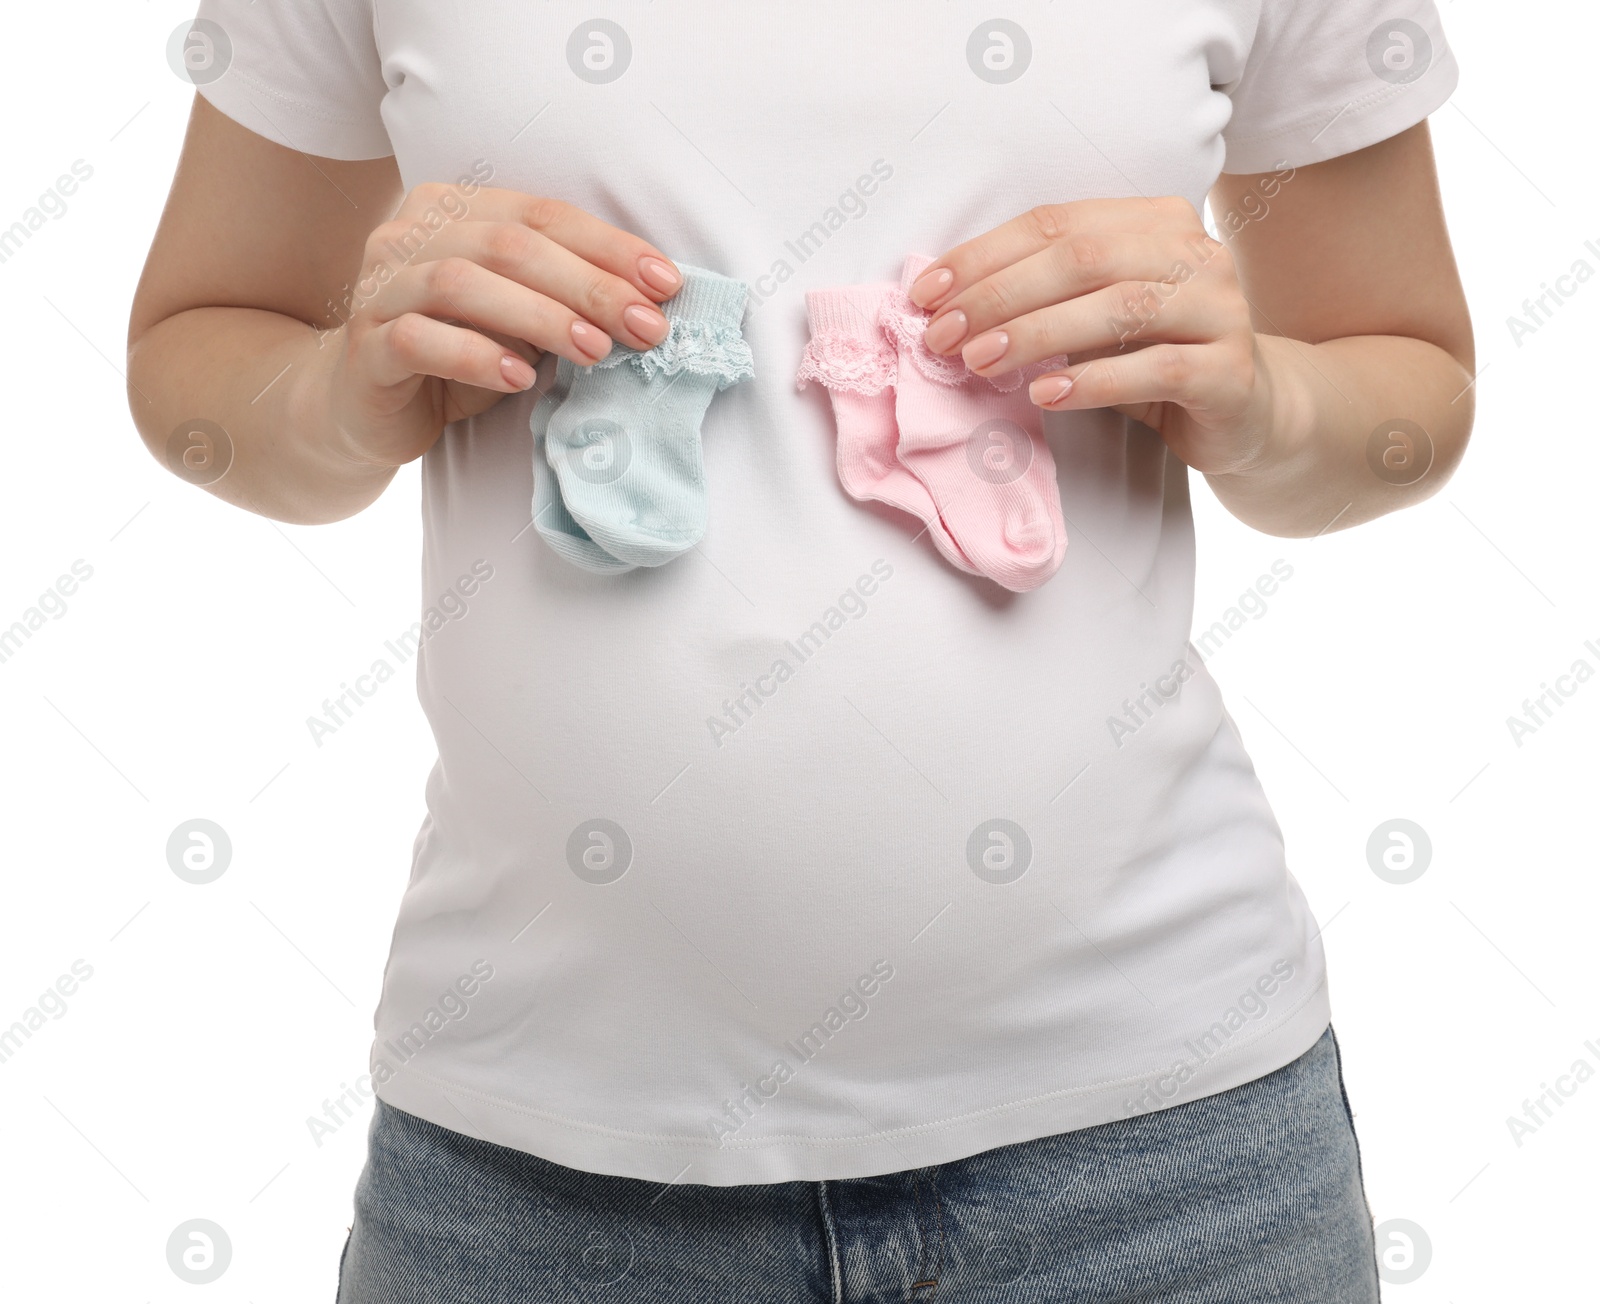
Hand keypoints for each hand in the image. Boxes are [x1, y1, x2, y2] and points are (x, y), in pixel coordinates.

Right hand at [306, 184, 683, 469]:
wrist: (361, 409)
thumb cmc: (453, 356)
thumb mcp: (518, 322)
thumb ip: (562, 301)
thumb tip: (648, 304)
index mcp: (452, 209)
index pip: (543, 215)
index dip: (609, 247)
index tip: (667, 285)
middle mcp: (409, 234)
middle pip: (510, 244)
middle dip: (589, 286)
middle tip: (646, 327)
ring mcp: (379, 287)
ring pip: (462, 282)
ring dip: (540, 317)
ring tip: (594, 351)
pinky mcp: (365, 347)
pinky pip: (418, 339)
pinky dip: (475, 356)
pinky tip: (519, 379)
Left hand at [908, 198, 1279, 476]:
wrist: (1249, 414)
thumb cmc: (1154, 359)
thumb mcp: (1096, 318)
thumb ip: (1044, 297)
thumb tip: (946, 304)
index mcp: (1156, 222)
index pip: (1057, 224)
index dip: (984, 256)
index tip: (926, 293)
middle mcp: (1196, 252)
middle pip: (1084, 258)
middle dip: (1000, 295)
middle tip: (944, 334)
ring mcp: (1221, 310)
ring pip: (1118, 308)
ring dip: (1037, 334)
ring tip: (980, 361)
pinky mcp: (1231, 372)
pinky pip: (1155, 369)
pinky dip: (1094, 381)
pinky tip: (1046, 394)